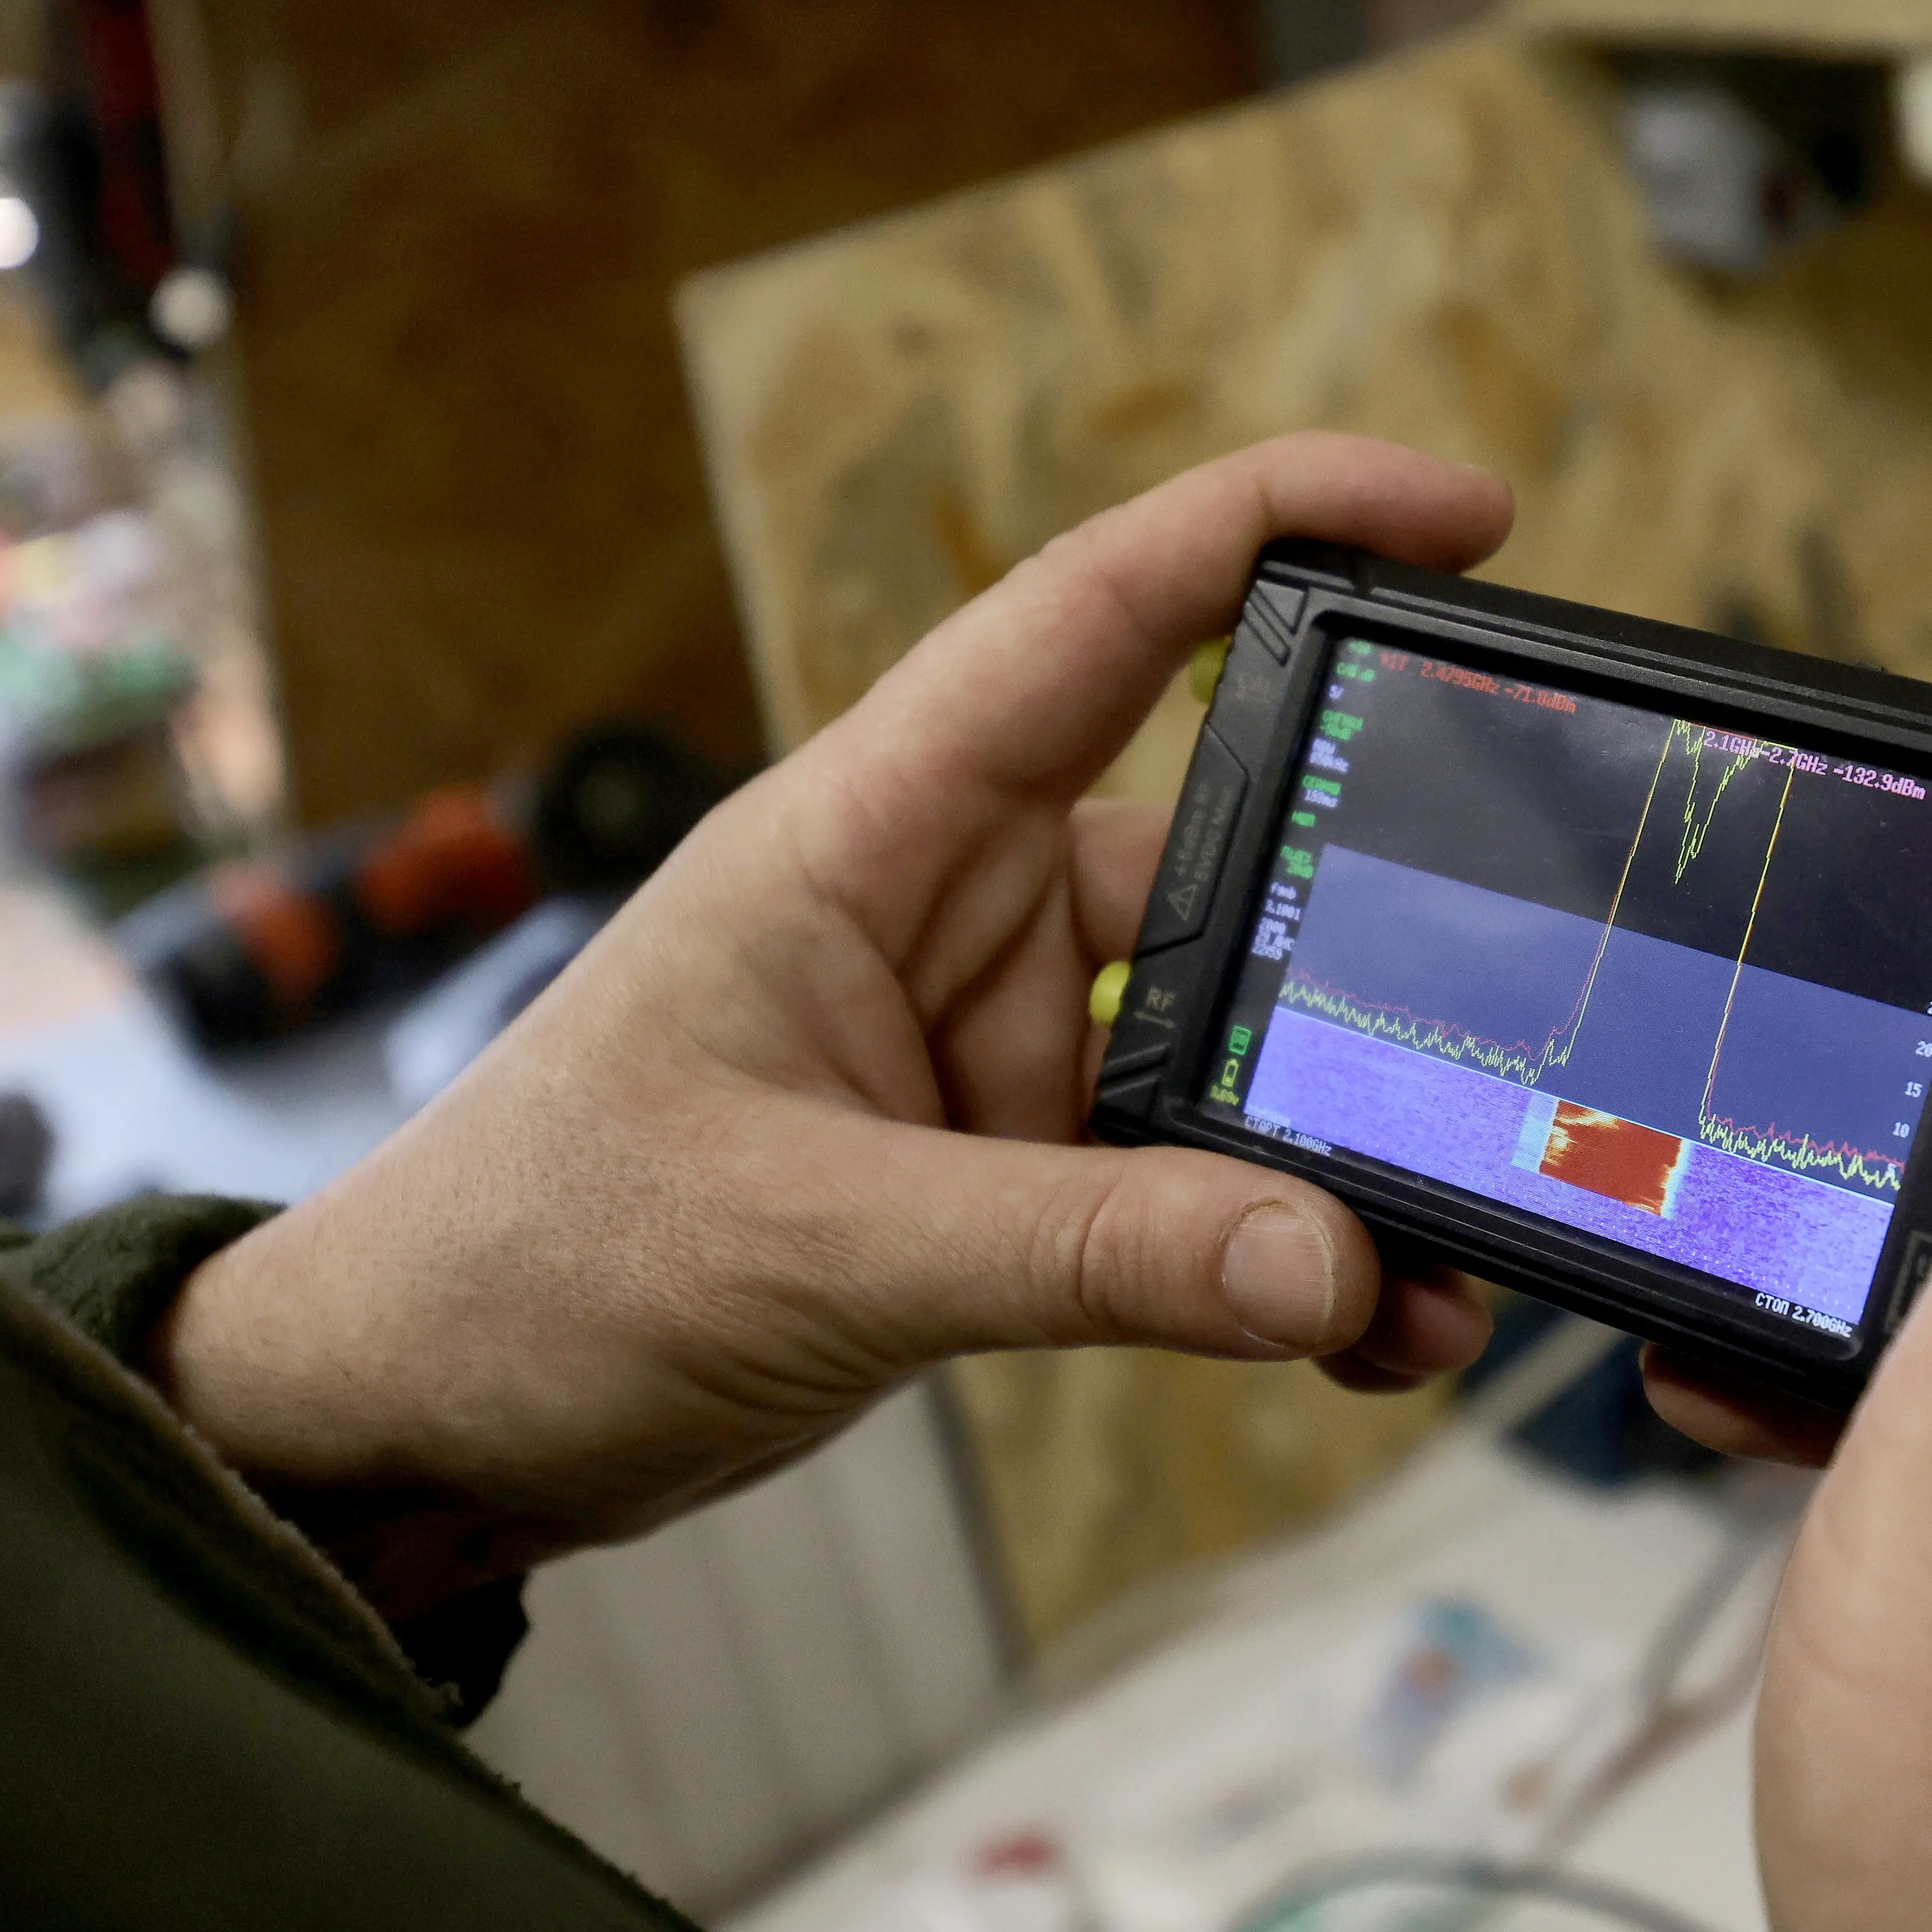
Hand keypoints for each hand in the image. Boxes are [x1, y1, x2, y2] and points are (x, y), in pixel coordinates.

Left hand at [162, 436, 1512, 1617]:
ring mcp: (985, 1046)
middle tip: (1514, 1038)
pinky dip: (1272, 1251)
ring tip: (1436, 1273)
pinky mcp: (999, 1173)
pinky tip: (1355, 1324)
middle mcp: (950, 914)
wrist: (417, 1415)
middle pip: (1227, 863)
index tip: (1466, 516)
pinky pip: (1186, 1190)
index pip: (1100, 615)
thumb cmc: (533, 1259)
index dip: (1284, 525)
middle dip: (1378, 951)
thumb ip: (1077, 1253)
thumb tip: (1326, 1258)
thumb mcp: (810, 1242)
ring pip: (1228, 1053)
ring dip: (1335, 1152)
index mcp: (871, 832)